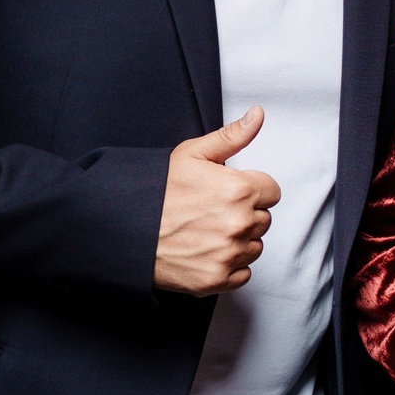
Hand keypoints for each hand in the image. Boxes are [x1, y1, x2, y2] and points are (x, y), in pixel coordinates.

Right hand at [152, 107, 281, 296]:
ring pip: (254, 246)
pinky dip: (229, 265)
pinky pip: (243, 273)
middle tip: (212, 211)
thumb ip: (232, 136)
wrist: (122, 229)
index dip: (251, 189)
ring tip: (206, 231)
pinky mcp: (216, 279)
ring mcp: (228, 255)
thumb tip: (258, 115)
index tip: (229, 191)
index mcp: (239, 190)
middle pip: (264, 219)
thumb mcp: (192, 154)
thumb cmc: (156, 190)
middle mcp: (239, 224)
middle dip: (245, 214)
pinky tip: (206, 252)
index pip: (271, 192)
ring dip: (238, 241)